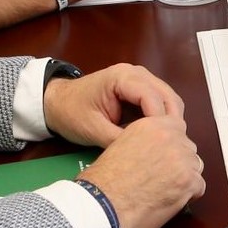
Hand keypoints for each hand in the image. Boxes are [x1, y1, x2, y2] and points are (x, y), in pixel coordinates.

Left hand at [44, 63, 184, 148]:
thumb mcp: (93, 130)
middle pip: (168, 96)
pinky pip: (160, 103)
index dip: (160, 122)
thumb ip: (120, 140)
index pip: (153, 98)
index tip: (162, 145)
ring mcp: (141, 79)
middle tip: (171, 148)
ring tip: (166, 144)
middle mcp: (137, 73)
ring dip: (169, 121)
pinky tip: (159, 136)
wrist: (56, 102)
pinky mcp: (141, 89)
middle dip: (171, 122)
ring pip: (168, 99)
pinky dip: (163, 119)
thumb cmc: (71, 113)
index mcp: (123, 77)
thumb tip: (145, 153)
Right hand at [75, 114, 204, 227]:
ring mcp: (181, 158)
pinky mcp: (188, 181)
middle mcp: (169, 137)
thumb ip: (144, 142)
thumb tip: (155, 151)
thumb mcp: (120, 145)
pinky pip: (199, 186)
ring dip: (184, 178)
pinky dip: (188, 196)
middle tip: (163, 177)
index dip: (171, 146)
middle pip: (188, 148)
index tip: (164, 157)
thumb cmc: (103, 182)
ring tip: (164, 190)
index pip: (177, 128)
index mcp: (151, 125)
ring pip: (195, 166)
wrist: (102, 205)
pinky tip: (170, 200)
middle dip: (179, 162)